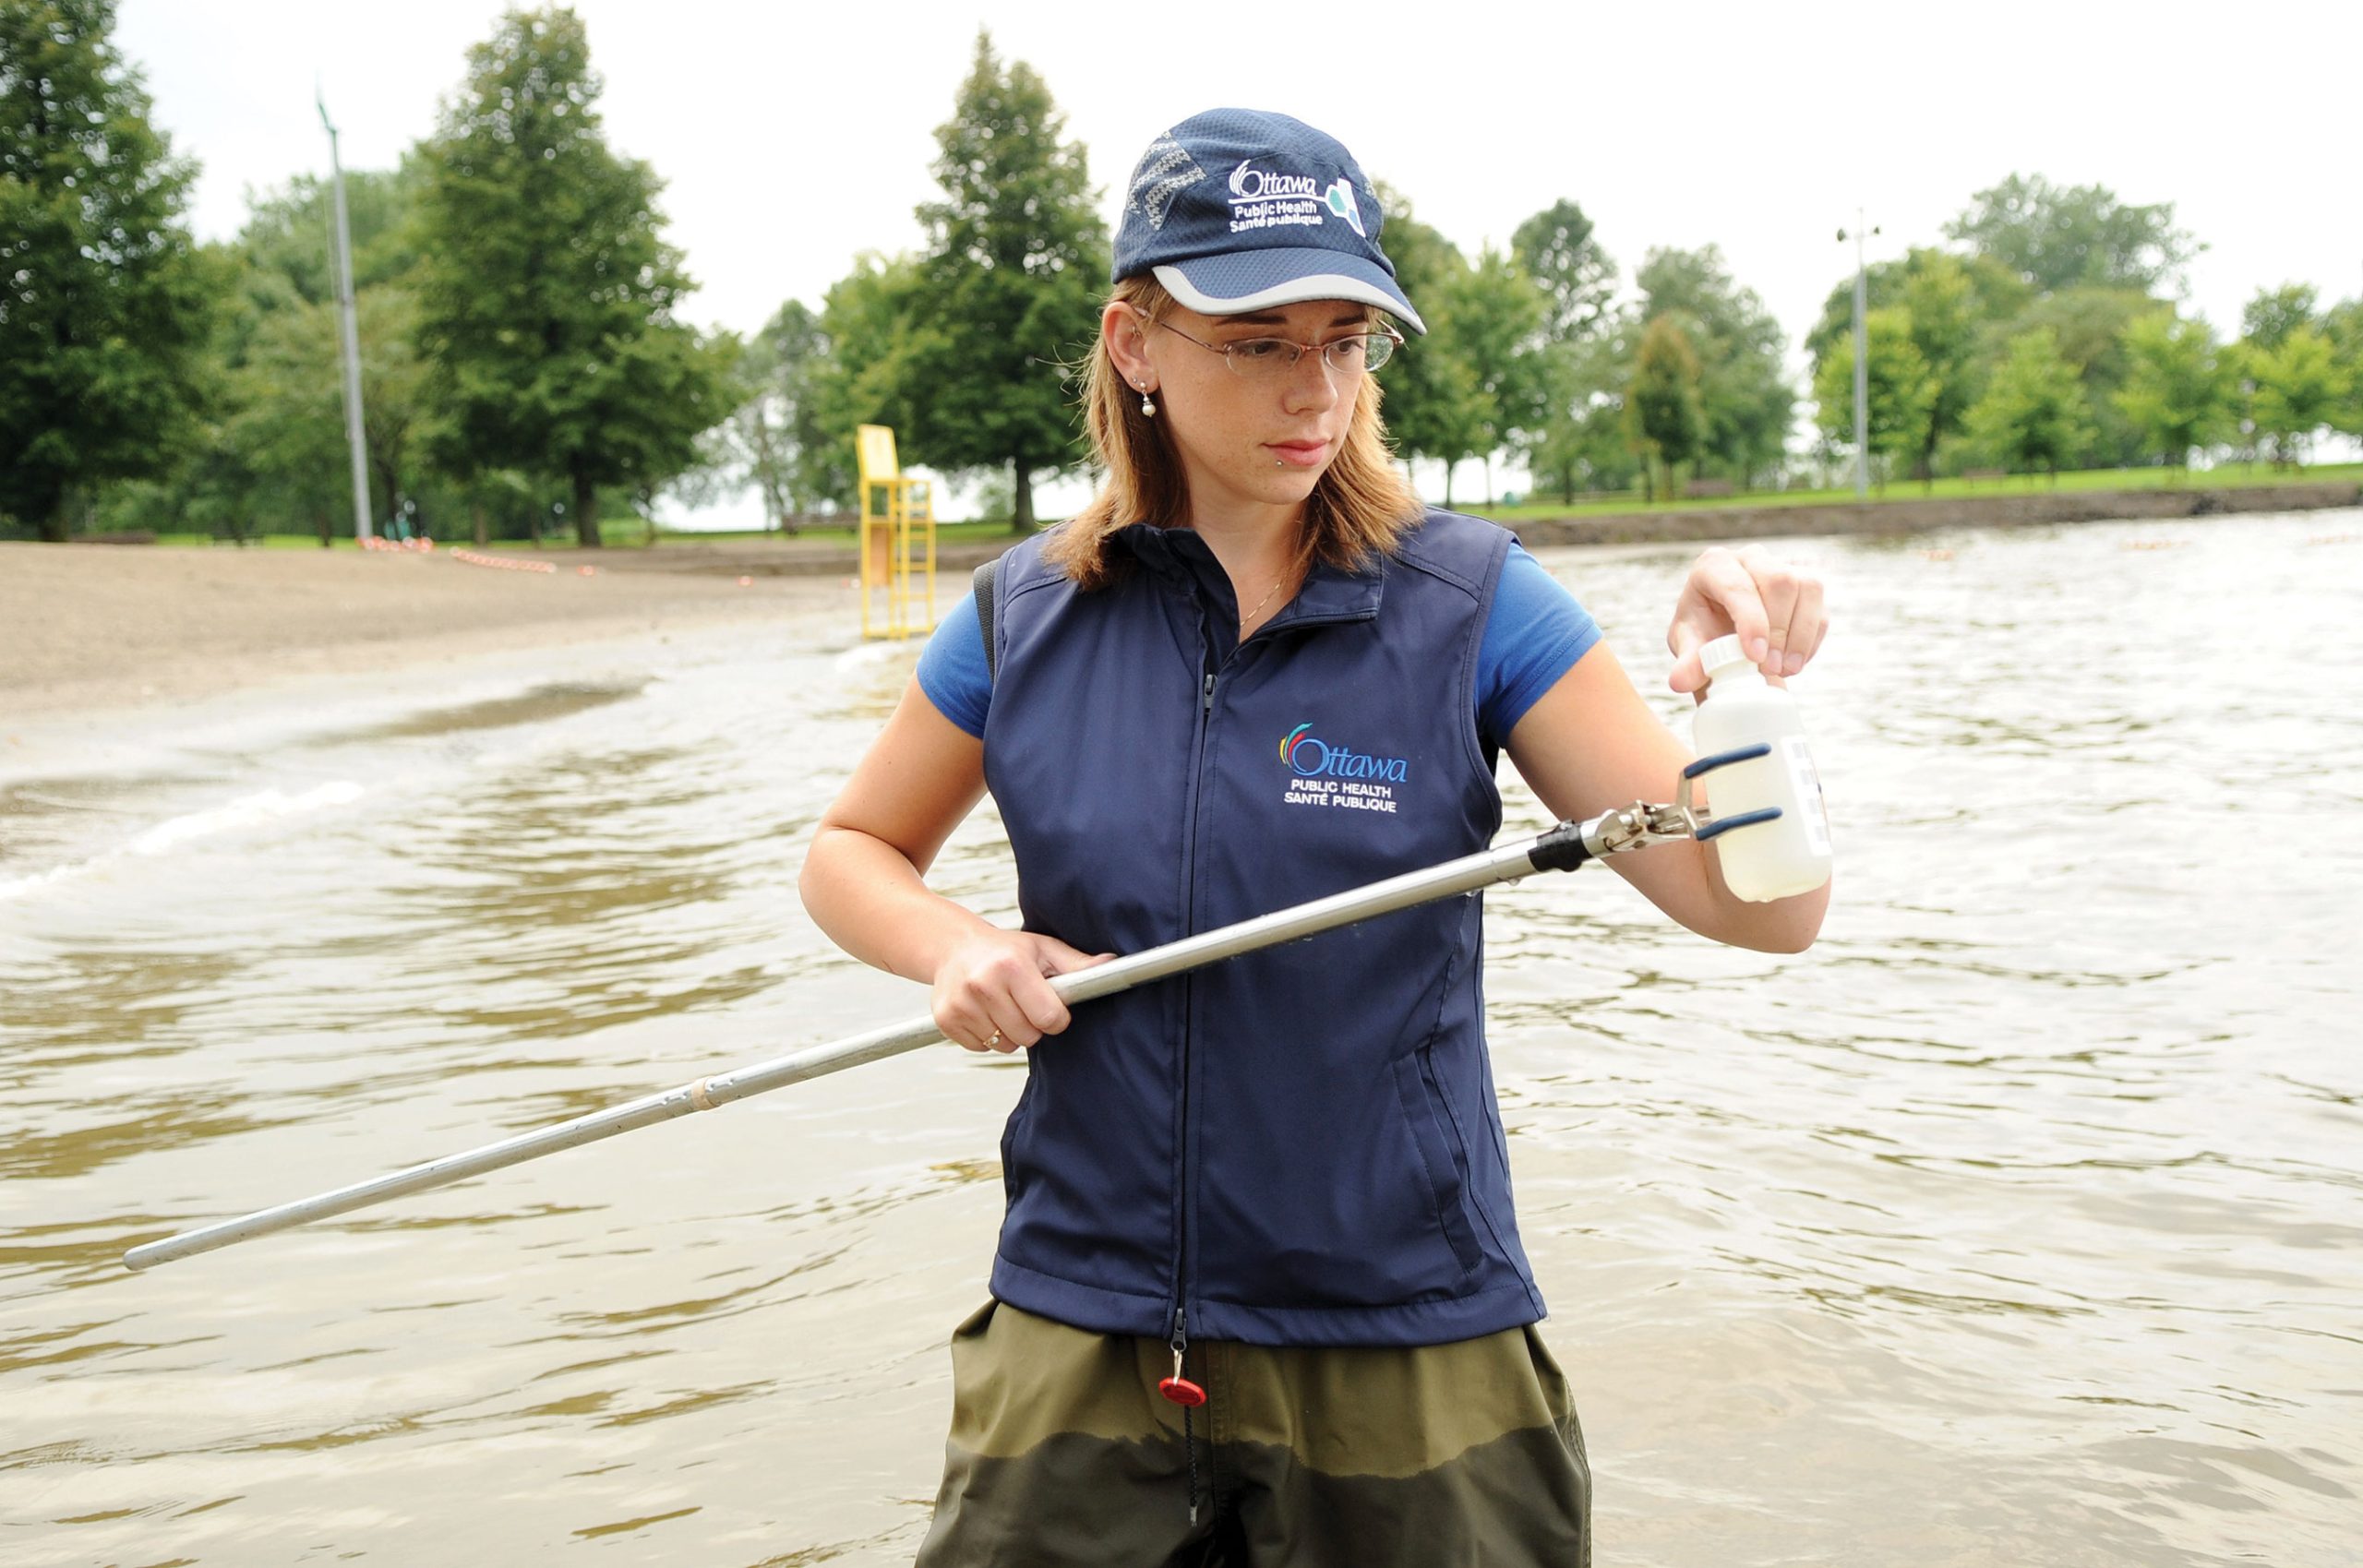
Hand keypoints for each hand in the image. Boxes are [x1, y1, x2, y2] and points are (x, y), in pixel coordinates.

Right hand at [932, 928, 1110, 1052]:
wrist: (954, 947)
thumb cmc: (1006, 950)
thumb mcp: (1044, 950)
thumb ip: (1078, 964)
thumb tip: (1114, 966)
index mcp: (1011, 966)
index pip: (1049, 1018)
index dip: (1055, 1017)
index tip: (1050, 1007)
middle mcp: (983, 984)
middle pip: (1028, 1036)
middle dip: (1032, 1025)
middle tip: (1023, 1003)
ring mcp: (961, 1003)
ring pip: (1004, 1045)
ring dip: (1010, 1032)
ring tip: (1003, 1005)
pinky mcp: (946, 1019)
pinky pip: (980, 1047)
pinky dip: (987, 1037)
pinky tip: (985, 1012)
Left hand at [1665, 544, 1828, 695]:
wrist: (1724, 639)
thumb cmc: (1702, 636)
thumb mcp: (1689, 649)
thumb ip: (1687, 664)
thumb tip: (1679, 681)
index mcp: (1714, 566)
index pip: (1738, 586)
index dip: (1751, 621)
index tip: (1755, 657)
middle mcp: (1750, 558)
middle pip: (1779, 581)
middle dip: (1779, 630)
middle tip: (1769, 668)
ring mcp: (1782, 567)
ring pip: (1808, 589)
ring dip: (1800, 635)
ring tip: (1783, 670)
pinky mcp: (1806, 587)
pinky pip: (1820, 610)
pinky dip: (1811, 641)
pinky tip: (1793, 664)